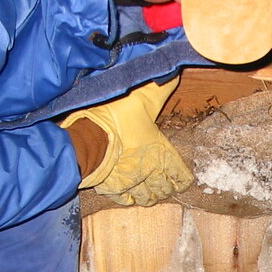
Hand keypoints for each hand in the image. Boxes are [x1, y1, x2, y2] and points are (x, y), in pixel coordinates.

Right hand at [60, 78, 192, 205]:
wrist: (88, 137)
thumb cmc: (116, 117)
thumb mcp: (142, 97)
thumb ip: (160, 88)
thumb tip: (174, 72)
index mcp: (161, 153)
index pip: (180, 175)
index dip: (183, 179)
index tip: (183, 180)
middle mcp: (149, 172)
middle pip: (163, 189)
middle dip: (166, 187)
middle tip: (165, 185)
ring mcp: (131, 183)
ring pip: (146, 197)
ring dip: (150, 195)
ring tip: (150, 193)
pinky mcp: (112, 188)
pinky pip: (125, 200)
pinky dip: (129, 199)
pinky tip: (129, 196)